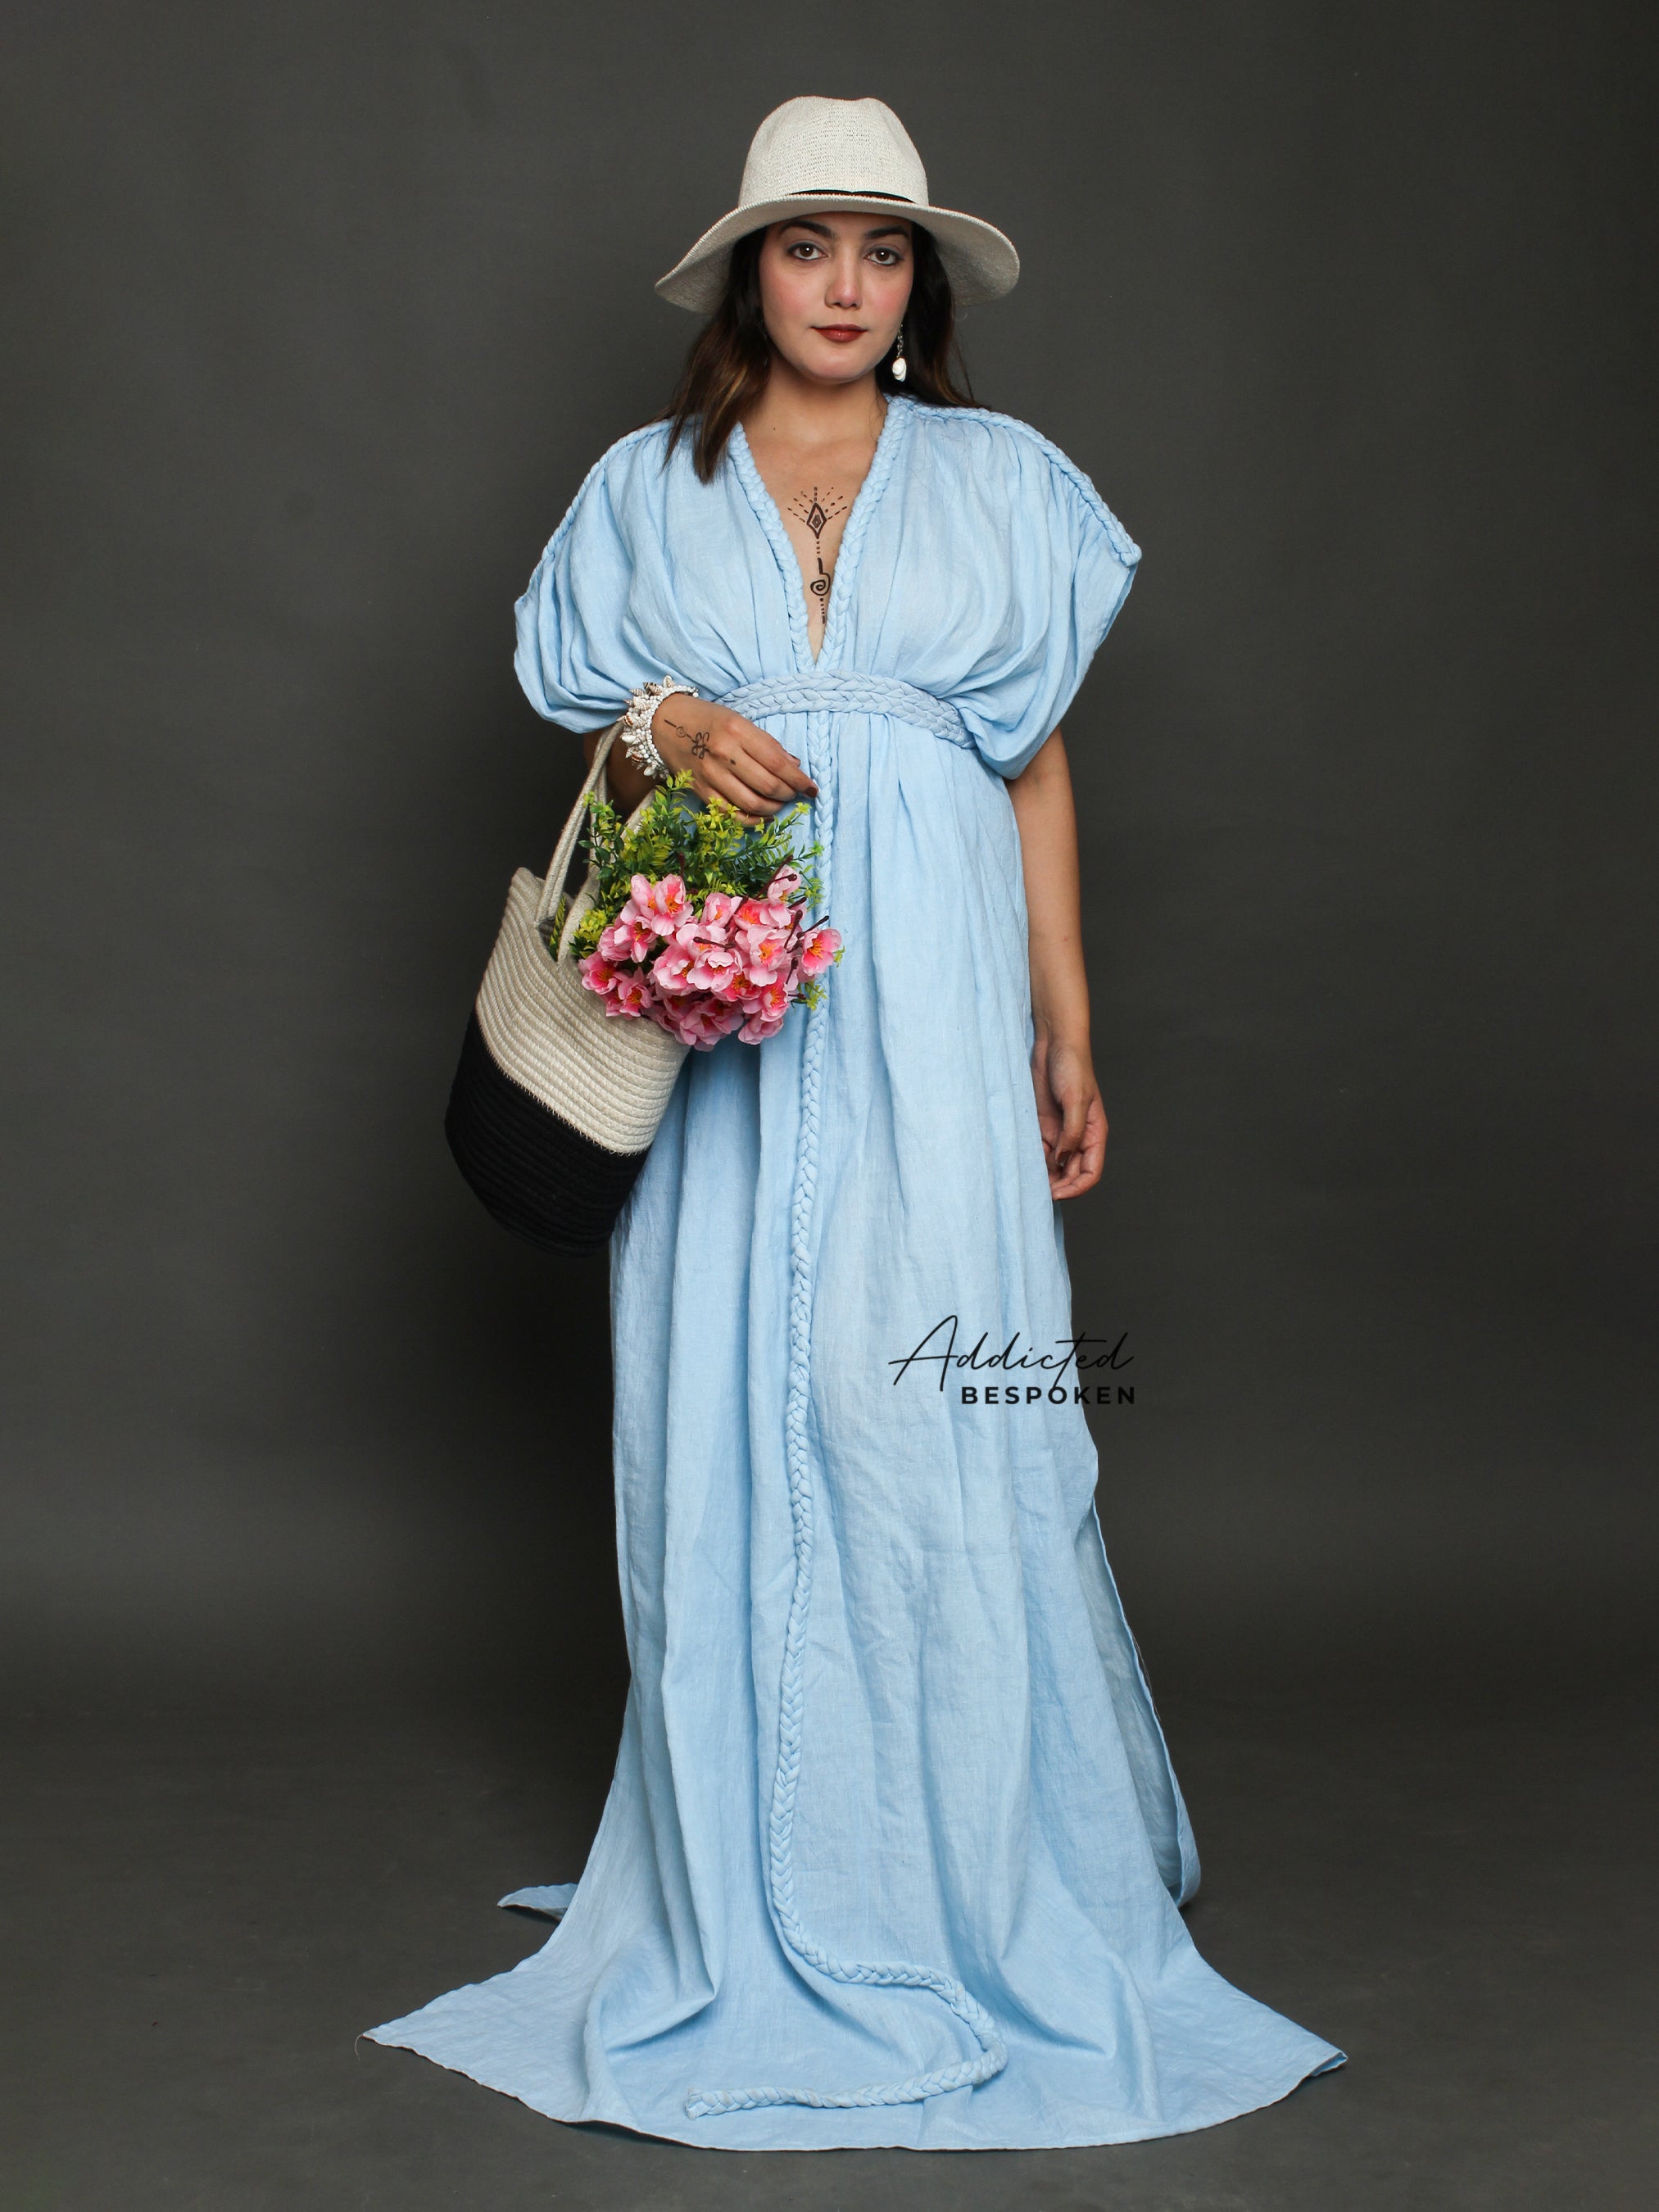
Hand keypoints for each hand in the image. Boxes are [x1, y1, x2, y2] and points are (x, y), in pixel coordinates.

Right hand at [651, 695, 817, 824]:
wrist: (665, 722)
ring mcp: (710, 775)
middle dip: (788, 795)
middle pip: (767, 786)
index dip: (799, 780)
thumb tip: (795, 766)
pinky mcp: (699, 790)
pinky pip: (730, 814)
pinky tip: (762, 816)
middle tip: (794, 794)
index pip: (778, 763)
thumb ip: (767, 744)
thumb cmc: (707, 719)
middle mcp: (724, 753)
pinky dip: (750, 820)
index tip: (811, 788)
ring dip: (773, 809)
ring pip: (751, 804)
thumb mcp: (740, 720)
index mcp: (738, 731)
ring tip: (780, 804)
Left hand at [1032, 1030, 1106, 1198]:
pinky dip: (1032, 1161)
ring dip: (1044, 1177)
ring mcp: (1059, 1132)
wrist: (1053, 1044)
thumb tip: (1062, 1161)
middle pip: (1071, 1174)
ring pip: (1053, 1166)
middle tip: (1038, 1194)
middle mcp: (1078, 1137)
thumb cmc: (1072, 1067)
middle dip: (1058, 1187)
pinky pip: (1038, 1151)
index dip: (1077, 1187)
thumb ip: (1071, 1133)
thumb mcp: (1075, 1100)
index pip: (1090, 1172)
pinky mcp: (1042, 1125)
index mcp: (1094, 1133)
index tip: (1057, 1194)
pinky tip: (1021, 1165)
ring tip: (1027, 1183)